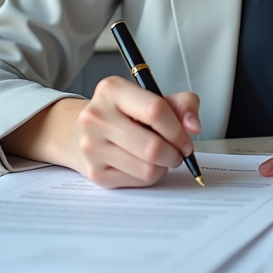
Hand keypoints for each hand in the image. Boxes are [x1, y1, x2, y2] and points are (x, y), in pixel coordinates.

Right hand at [2, 77, 200, 188]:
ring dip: (164, 166)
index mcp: (112, 90)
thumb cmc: (124, 114)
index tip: (187, 140)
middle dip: (174, 153)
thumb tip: (193, 126)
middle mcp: (96, 117)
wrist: (79, 131)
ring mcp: (92, 147)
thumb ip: (182, 105)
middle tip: (178, 152)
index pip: (156, 111)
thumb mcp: (153, 97)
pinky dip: (150, 175)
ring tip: (160, 157)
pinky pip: (138, 181)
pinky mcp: (95, 173)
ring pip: (147, 169)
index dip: (179, 130)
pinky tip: (143, 163)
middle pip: (153, 146)